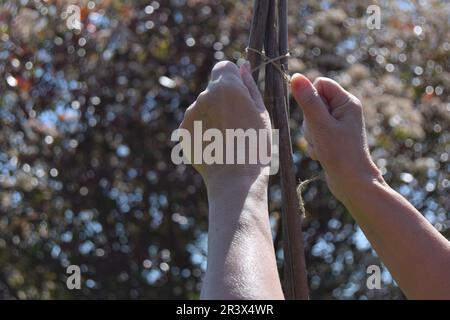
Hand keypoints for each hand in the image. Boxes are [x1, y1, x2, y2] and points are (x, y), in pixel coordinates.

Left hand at [179, 61, 271, 184]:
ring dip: (212, 117)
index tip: (239, 94)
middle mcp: (204, 96)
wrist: (235, 178)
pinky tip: (215, 147)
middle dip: (223, 101)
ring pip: (203, 108)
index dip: (231, 78)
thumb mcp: (261, 113)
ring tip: (226, 140)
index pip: (223, 67)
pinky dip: (202, 132)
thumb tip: (244, 66)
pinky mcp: (182, 131)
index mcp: (226, 87)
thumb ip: (250, 86)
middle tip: (237, 125)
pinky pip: (194, 125)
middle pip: (213, 90)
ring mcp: (190, 114)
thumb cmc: (255, 145)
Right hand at [290, 74, 382, 201]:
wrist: (352, 183)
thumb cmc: (340, 154)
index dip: (311, 98)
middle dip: (310, 121)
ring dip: (311, 135)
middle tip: (320, 135)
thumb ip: (308, 100)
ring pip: (311, 119)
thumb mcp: (320, 125)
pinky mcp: (333, 137)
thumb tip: (296, 77)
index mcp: (347, 102)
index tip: (315, 117)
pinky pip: (314, 132)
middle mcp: (344, 110)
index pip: (320, 84)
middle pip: (313, 102)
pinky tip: (322, 154)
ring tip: (321, 147)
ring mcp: (338, 124)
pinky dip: (314, 143)